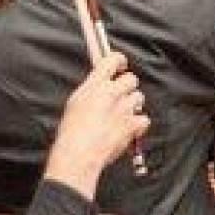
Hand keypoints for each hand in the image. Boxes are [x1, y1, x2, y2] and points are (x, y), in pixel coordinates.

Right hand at [44, 53, 149, 200]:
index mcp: (95, 85)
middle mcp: (112, 92)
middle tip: (120, 98)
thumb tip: (100, 83)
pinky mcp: (132, 124)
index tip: (120, 66)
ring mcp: (124, 108)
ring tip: (121, 117)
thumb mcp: (75, 102)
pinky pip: (144, 119)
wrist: (78, 156)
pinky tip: (128, 130)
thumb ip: (91, 89)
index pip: (113, 59)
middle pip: (131, 78)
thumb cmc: (71, 133)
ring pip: (139, 97)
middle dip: (127, 87)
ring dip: (132, 106)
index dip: (119, 61)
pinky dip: (138, 125)